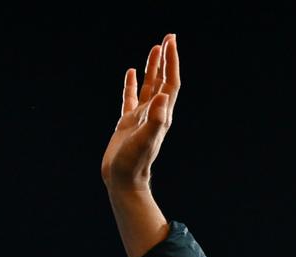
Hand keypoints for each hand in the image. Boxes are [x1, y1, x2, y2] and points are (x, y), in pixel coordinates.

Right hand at [102, 34, 178, 190]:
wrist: (123, 180)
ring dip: (152, 67)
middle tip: (168, 38)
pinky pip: (130, 97)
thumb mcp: (145, 139)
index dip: (171, 62)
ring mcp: (141, 117)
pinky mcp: (127, 122)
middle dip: (166, 59)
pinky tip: (130, 73)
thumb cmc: (134, 163)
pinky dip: (131, 84)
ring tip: (155, 48)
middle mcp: (154, 113)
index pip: (170, 82)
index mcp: (161, 114)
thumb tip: (161, 96)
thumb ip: (154, 119)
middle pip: (163, 80)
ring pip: (148, 86)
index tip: (170, 42)